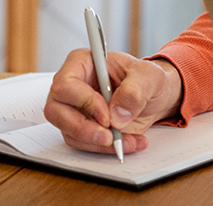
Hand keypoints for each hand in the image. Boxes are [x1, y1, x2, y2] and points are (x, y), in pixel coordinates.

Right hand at [44, 48, 183, 154]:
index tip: (106, 116)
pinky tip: (128, 142)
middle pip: (56, 111)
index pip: (66, 83)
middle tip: (109, 137)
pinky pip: (83, 143)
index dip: (83, 101)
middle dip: (83, 129)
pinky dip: (105, 149)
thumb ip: (135, 91)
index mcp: (83, 63)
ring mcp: (75, 109)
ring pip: (69, 132)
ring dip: (98, 143)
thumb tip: (117, 115)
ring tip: (128, 140)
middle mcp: (73, 86)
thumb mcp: (149, 77)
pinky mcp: (82, 128)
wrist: (155, 97)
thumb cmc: (147, 79)